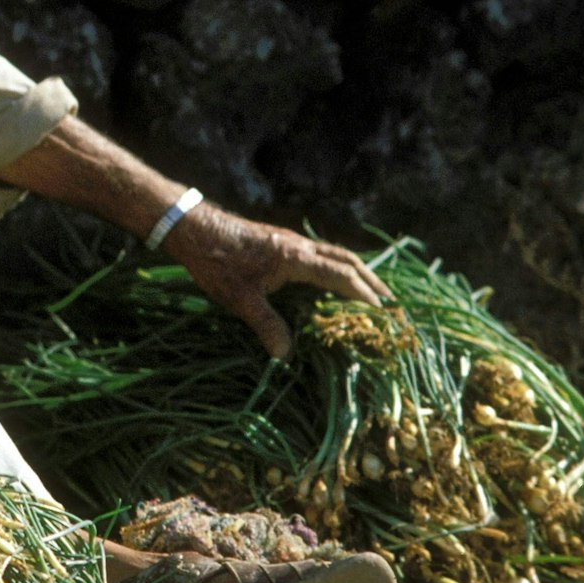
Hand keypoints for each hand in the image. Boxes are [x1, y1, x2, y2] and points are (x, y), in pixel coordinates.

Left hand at [163, 204, 392, 360]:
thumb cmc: (216, 262)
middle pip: (347, 260)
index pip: (342, 276)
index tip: (384, 314)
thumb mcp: (240, 299)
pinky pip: (320, 252)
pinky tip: (333, 278)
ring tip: (371, 291)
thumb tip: (286, 356)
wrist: (192, 226)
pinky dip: (337, 265)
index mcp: (296, 258)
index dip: (364, 295)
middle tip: (390, 303)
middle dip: (370, 281)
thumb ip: (266, 325)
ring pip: (335, 252)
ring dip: (356, 270)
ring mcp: (291, 240)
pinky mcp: (280, 240)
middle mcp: (300, 245)